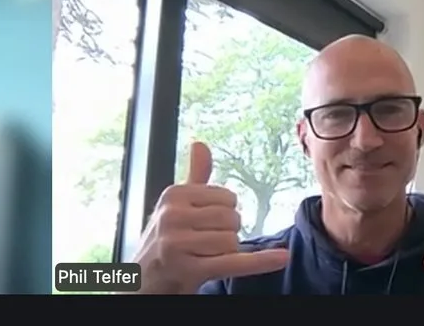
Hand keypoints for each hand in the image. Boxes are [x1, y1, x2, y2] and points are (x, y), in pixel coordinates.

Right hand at [135, 141, 289, 293]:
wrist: (142, 281)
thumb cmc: (163, 240)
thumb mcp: (175, 206)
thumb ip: (194, 176)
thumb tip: (201, 144)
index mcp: (173, 195)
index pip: (227, 197)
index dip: (225, 213)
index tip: (206, 224)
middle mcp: (172, 216)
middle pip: (231, 219)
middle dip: (227, 234)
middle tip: (206, 244)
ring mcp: (178, 244)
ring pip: (232, 242)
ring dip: (225, 253)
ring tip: (203, 256)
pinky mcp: (188, 269)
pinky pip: (234, 262)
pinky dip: (260, 262)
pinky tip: (281, 258)